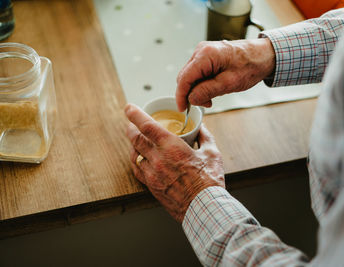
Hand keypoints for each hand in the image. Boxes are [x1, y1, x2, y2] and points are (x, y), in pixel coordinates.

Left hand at [125, 104, 224, 222]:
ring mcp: (152, 174)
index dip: (135, 114)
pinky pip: (137, 170)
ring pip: (134, 155)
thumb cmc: (209, 181)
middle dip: (131, 128)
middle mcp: (157, 159)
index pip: (146, 125)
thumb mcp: (212, 153)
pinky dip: (136, 161)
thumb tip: (201, 126)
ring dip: (133, 145)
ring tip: (136, 140)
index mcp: (171, 147)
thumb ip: (204, 136)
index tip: (129, 107)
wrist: (204, 208)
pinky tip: (139, 159)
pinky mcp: (151, 186)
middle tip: (131, 123)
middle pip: (135, 139)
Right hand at [176, 38, 275, 111]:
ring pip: (191, 76)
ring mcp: (203, 52)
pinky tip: (212, 90)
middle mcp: (201, 51)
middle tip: (205, 104)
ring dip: (198, 89)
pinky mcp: (207, 56)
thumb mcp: (229, 83)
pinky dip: (202, 84)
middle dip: (191, 94)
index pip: (184, 78)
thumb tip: (191, 99)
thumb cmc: (251, 66)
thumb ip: (207, 91)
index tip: (182, 109)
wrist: (263, 55)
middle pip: (185, 77)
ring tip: (212, 98)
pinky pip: (198, 73)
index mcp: (206, 55)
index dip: (181, 96)